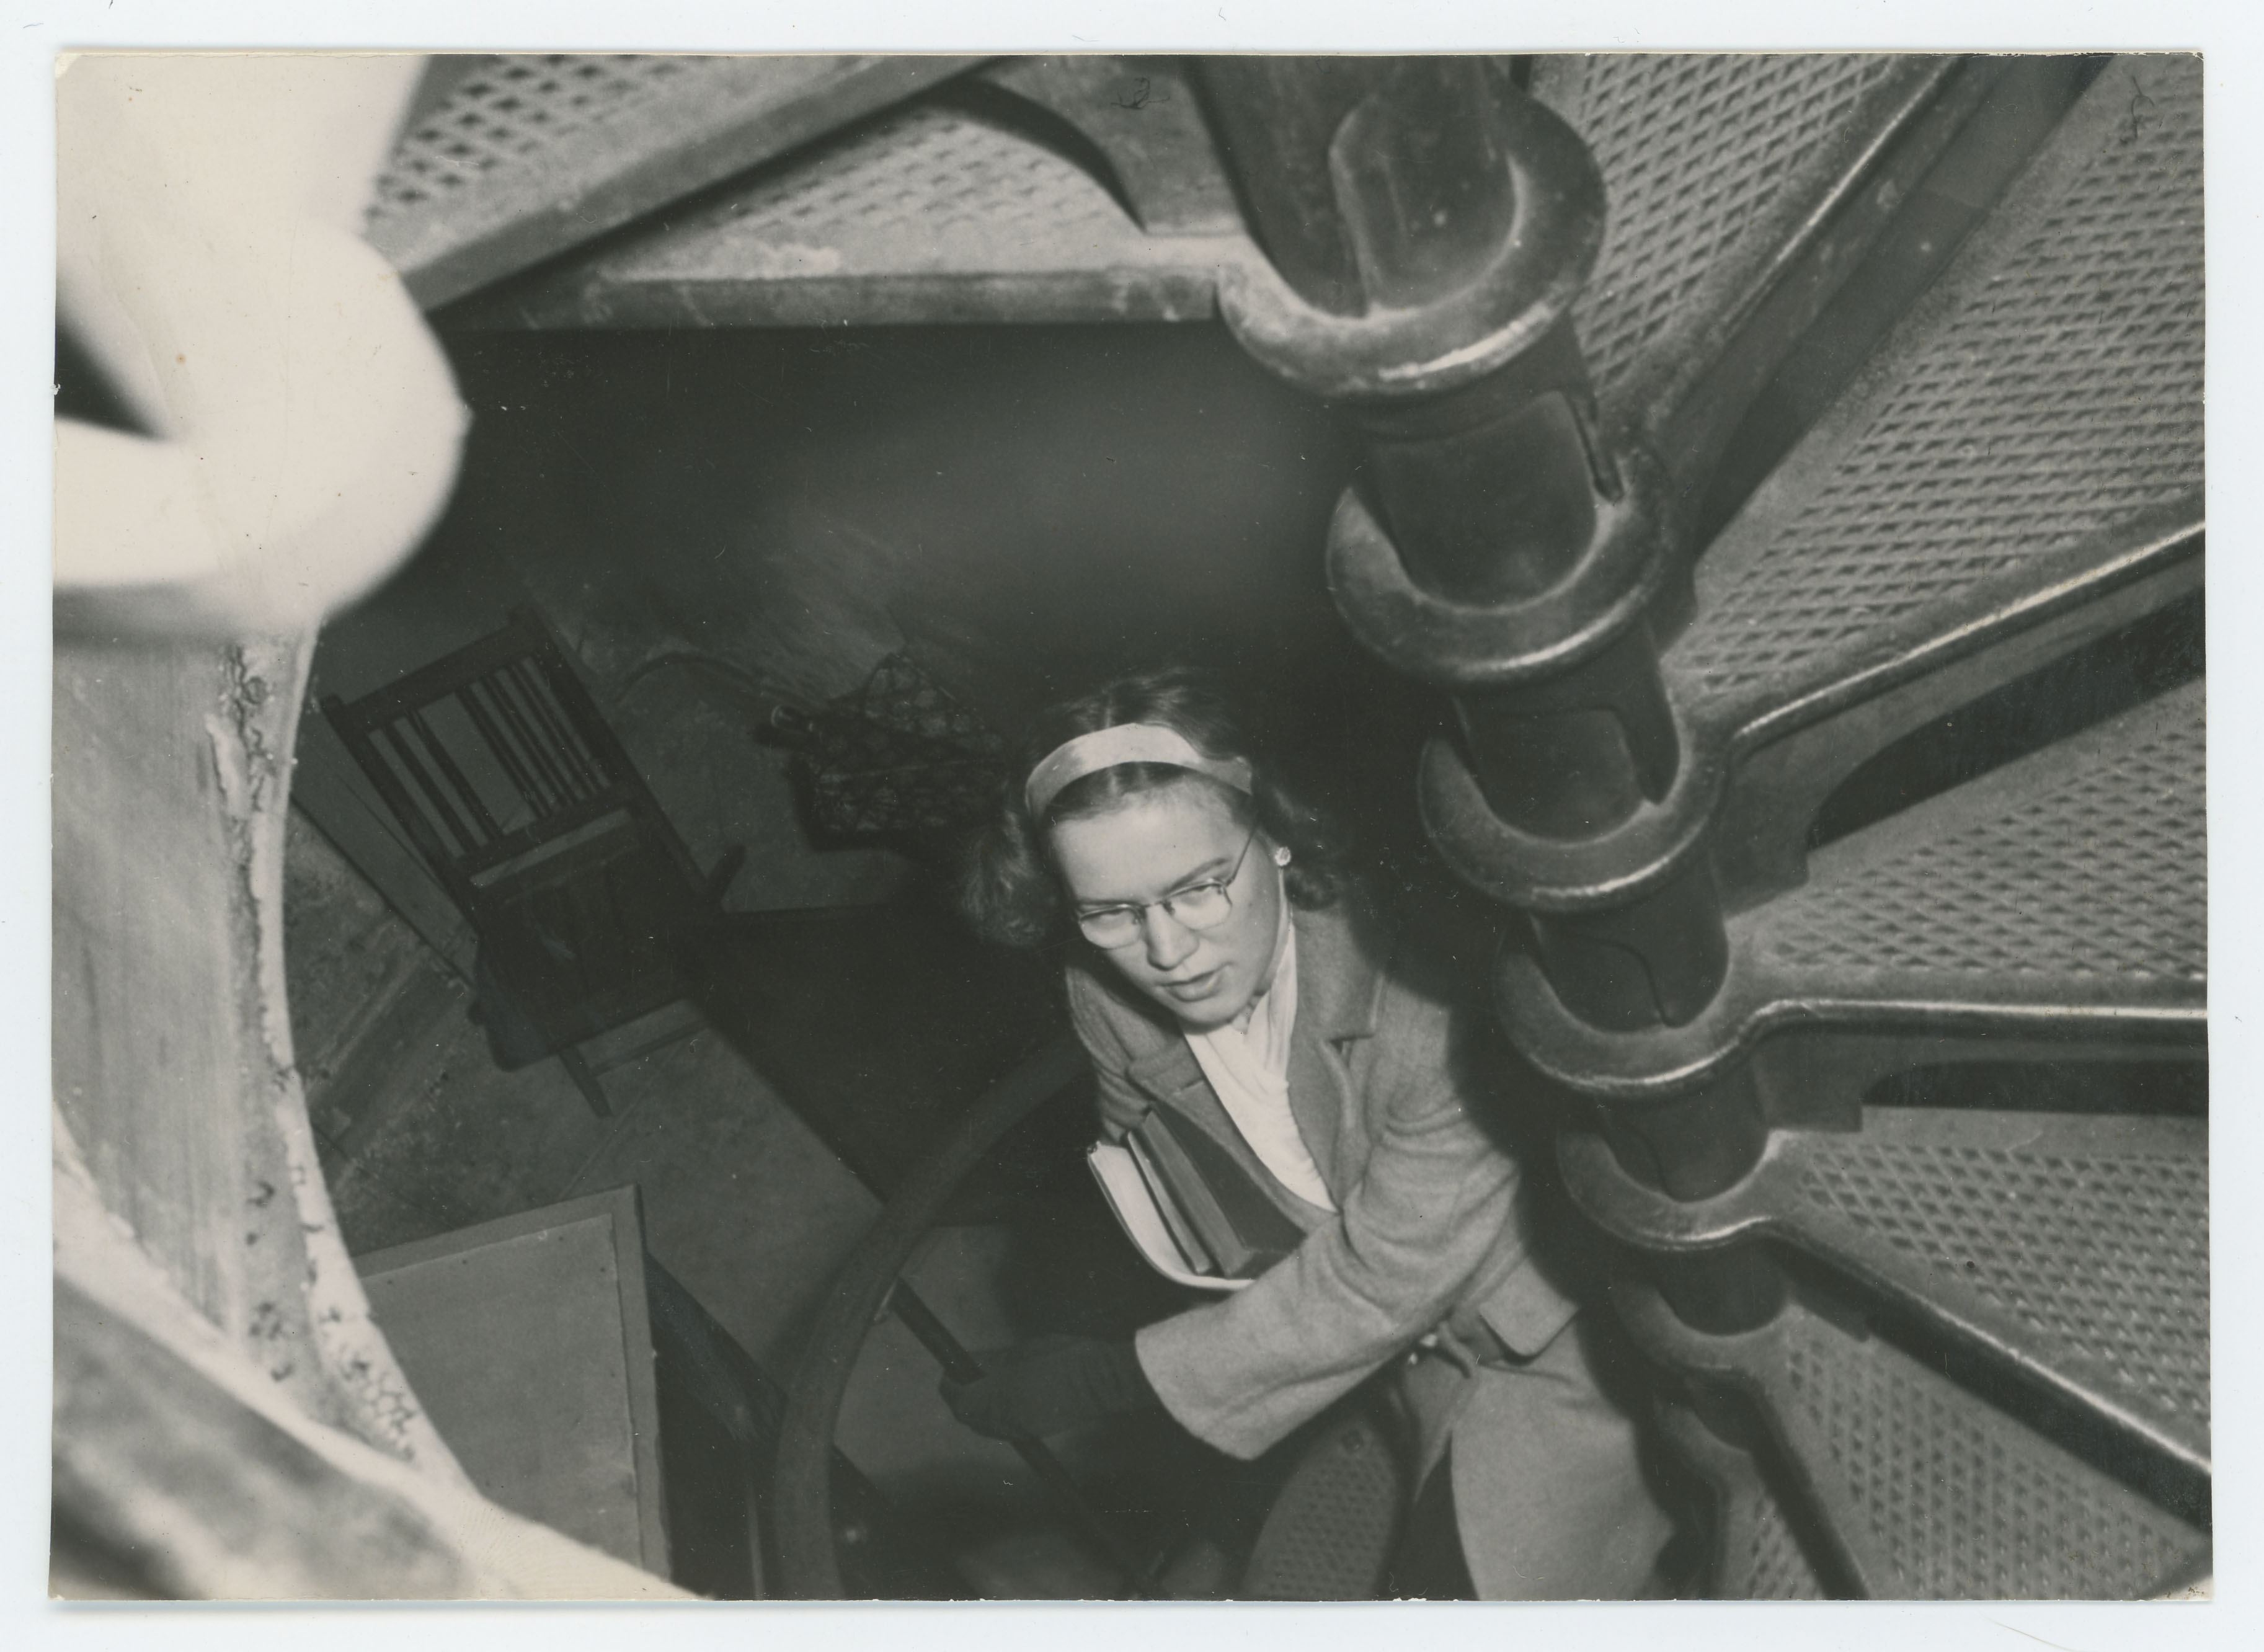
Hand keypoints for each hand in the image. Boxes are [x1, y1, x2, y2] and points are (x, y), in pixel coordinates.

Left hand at [939, 1334, 1154, 1439]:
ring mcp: (1017, 1431)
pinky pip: (1003, 1429)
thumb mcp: (1020, 1352)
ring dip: (978, 1408)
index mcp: (994, 1397)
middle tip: (965, 1375)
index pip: (956, 1396)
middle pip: (966, 1415)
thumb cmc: (1060, 1358)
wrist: (1096, 1380)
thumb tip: (969, 1359)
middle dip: (961, 1396)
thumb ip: (991, 1360)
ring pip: (983, 1426)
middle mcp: (1001, 1421)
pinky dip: (997, 1416)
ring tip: (986, 1386)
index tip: (951, 1366)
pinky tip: (1008, 1398)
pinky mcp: (1032, 1434)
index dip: (950, 1381)